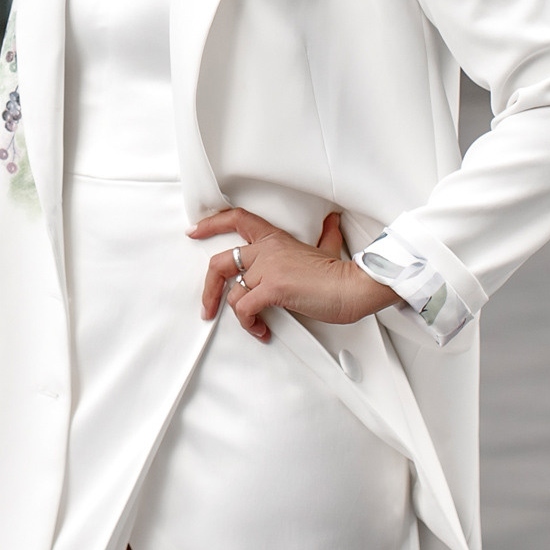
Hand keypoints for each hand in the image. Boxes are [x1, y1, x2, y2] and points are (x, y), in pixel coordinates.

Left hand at [190, 207, 401, 343]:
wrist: (355, 286)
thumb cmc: (341, 274)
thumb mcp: (329, 249)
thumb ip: (326, 235)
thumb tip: (332, 221)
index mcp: (275, 239)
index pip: (237, 219)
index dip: (212, 224)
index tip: (194, 231)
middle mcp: (267, 250)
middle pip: (221, 262)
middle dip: (208, 288)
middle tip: (207, 308)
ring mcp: (269, 268)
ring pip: (233, 294)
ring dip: (240, 316)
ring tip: (256, 326)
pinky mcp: (273, 288)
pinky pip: (245, 309)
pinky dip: (249, 324)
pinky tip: (261, 330)